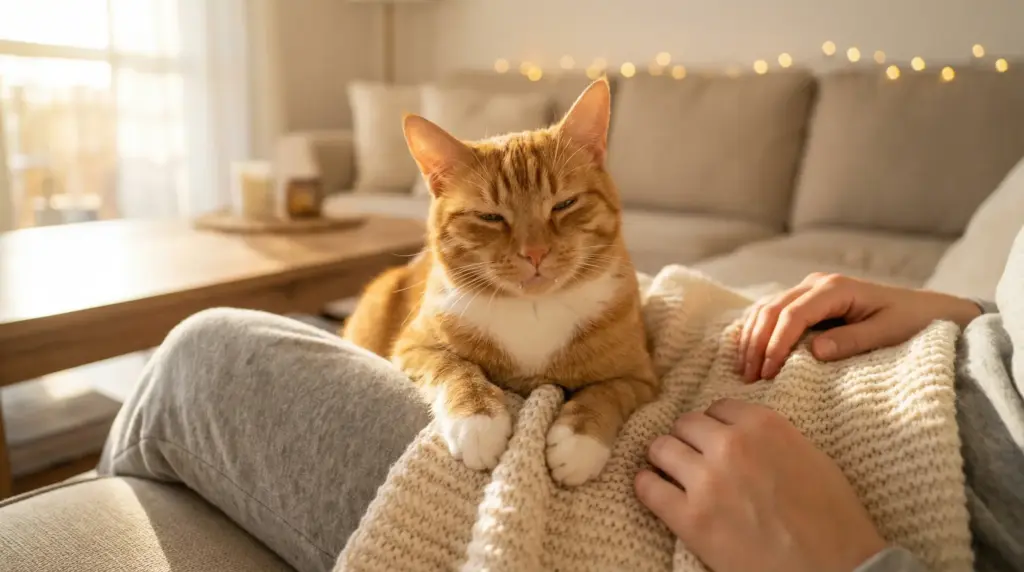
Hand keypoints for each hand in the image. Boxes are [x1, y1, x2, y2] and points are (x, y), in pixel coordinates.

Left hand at [635, 399, 885, 571]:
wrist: (838, 569)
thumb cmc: (834, 520)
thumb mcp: (810, 457)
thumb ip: (771, 438)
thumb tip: (742, 434)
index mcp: (763, 424)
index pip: (717, 407)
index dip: (715, 427)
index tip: (715, 442)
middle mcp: (730, 443)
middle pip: (685, 424)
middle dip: (688, 441)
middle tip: (694, 461)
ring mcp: (707, 480)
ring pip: (661, 448)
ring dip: (664, 460)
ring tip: (671, 474)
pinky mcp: (690, 517)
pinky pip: (647, 487)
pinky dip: (646, 486)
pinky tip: (653, 490)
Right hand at [737, 273, 980, 381]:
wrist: (924, 310)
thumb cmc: (910, 322)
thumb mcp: (888, 333)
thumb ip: (852, 340)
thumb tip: (814, 351)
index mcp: (835, 288)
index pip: (793, 314)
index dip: (776, 343)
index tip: (767, 373)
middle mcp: (816, 283)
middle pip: (772, 309)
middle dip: (756, 343)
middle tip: (748, 377)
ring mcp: (808, 289)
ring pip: (765, 308)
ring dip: (751, 338)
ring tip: (744, 370)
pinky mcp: (805, 300)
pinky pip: (771, 312)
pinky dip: (756, 331)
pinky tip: (748, 352)